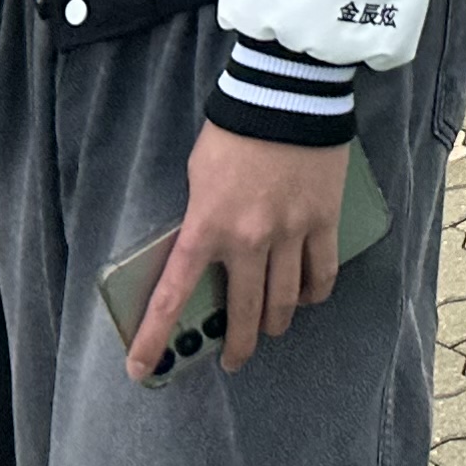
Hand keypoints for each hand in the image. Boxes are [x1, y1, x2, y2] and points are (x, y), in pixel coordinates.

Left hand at [128, 128, 348, 378]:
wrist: (286, 94)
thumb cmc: (234, 130)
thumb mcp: (199, 176)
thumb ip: (203, 217)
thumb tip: (209, 249)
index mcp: (207, 227)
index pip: (173, 296)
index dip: (155, 339)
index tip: (142, 371)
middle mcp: (248, 240)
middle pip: (244, 313)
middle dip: (236, 346)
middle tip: (234, 360)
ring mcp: (290, 234)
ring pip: (285, 302)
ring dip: (275, 323)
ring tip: (271, 328)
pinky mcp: (324, 221)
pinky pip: (322, 274)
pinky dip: (315, 293)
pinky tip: (309, 297)